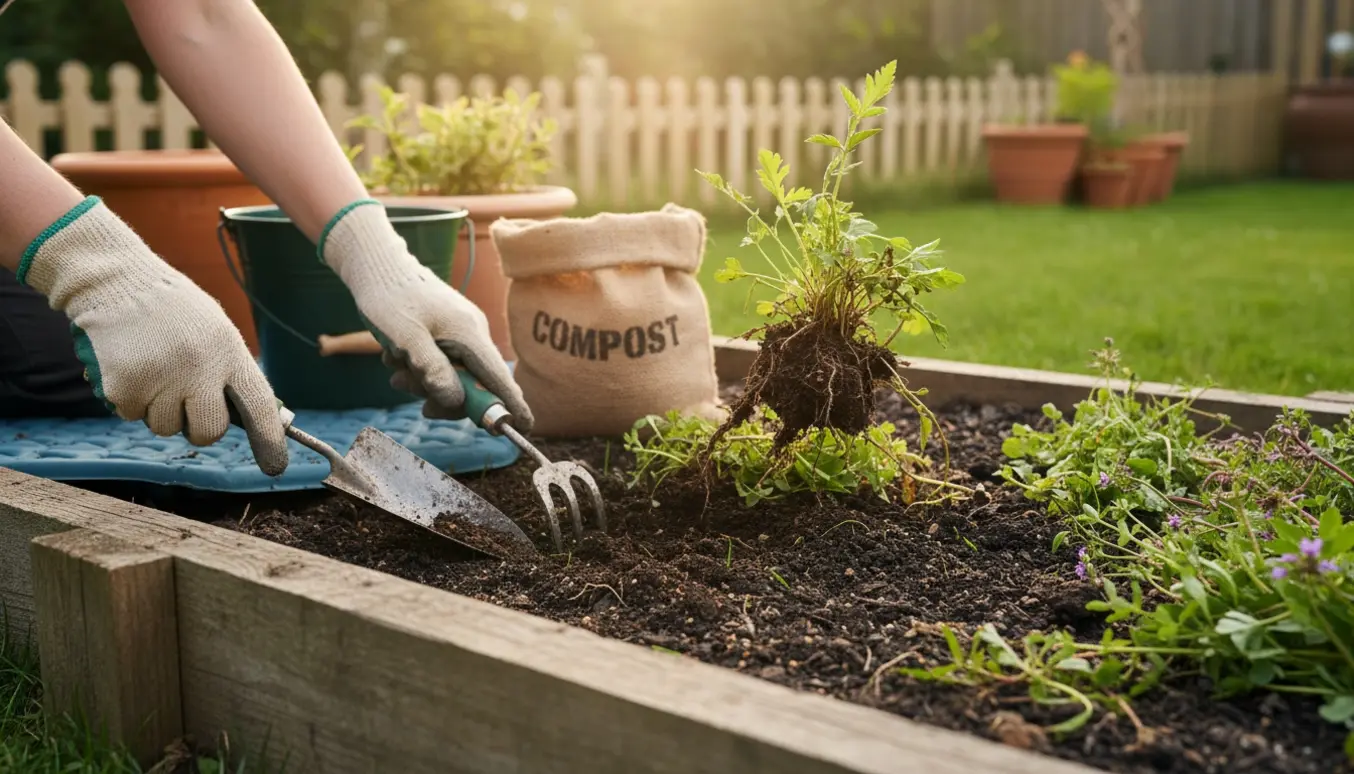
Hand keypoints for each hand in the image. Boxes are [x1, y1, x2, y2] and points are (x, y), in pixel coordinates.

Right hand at [17, 197, 289, 474]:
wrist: (117, 281)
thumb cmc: (174, 310)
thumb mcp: (216, 330)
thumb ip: (233, 371)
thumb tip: (255, 418)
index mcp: (229, 351)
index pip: (258, 404)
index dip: (269, 439)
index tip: (275, 466)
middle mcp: (199, 368)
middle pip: (209, 432)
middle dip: (199, 428)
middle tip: (186, 402)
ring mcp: (161, 379)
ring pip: (166, 428)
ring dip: (160, 410)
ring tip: (155, 369)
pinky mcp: (125, 386)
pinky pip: (132, 416)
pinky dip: (130, 400)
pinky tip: (131, 366)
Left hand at [319, 200, 533, 430]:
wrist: (377, 265)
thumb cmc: (388, 298)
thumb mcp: (405, 338)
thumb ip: (432, 369)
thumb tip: (455, 401)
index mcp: (468, 333)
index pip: (497, 376)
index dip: (511, 404)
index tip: (524, 428)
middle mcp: (472, 332)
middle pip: (474, 383)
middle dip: (446, 397)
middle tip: (418, 405)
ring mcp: (461, 331)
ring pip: (455, 374)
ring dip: (426, 382)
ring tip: (395, 371)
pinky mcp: (448, 331)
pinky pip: (444, 362)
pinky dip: (422, 368)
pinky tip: (397, 357)